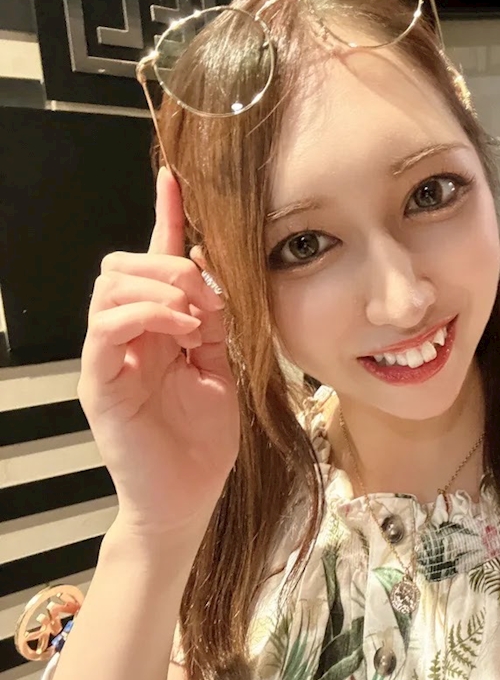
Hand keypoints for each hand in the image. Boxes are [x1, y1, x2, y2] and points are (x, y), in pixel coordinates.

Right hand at [79, 169, 240, 533]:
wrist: (188, 499)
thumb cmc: (202, 443)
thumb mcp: (220, 370)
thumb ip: (213, 323)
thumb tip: (209, 271)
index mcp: (157, 329)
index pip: (153, 263)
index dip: (162, 220)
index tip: (173, 181)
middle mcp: (127, 337)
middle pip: (123, 265)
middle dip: (168, 263)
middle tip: (206, 295)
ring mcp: (109, 358)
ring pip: (111, 288)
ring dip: (160, 287)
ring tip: (195, 315)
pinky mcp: (99, 382)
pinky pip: (106, 327)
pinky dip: (145, 314)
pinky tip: (180, 328)